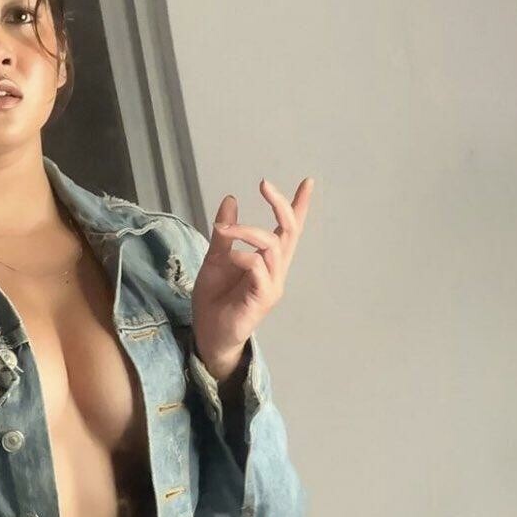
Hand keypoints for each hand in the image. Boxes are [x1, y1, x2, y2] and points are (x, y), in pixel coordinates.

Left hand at [191, 176, 313, 366]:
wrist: (209, 334)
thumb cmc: (215, 299)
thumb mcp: (216, 258)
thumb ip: (224, 233)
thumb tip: (231, 199)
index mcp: (267, 260)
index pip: (289, 229)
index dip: (299, 206)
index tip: (308, 182)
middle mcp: (276, 270)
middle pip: (290, 231)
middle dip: (281, 205)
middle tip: (264, 184)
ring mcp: (272, 284)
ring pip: (272, 246)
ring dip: (248, 231)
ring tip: (225, 229)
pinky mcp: (263, 298)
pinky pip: (259, 268)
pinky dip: (243, 255)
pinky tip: (229, 256)